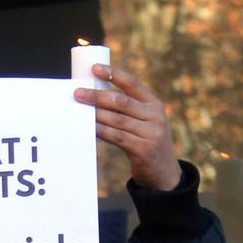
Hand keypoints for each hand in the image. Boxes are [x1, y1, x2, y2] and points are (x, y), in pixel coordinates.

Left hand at [76, 63, 182, 191]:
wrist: (164, 174)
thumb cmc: (147, 142)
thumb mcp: (146, 122)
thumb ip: (129, 111)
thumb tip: (94, 99)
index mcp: (155, 104)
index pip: (133, 84)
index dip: (114, 74)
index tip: (95, 69)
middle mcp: (155, 116)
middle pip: (122, 101)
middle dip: (98, 96)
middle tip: (78, 93)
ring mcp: (151, 133)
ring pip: (117, 119)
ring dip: (96, 114)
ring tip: (80, 110)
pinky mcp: (144, 149)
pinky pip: (117, 137)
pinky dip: (102, 132)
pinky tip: (91, 129)